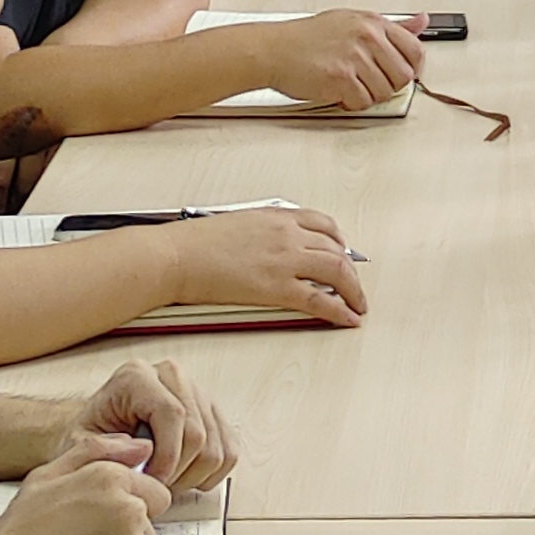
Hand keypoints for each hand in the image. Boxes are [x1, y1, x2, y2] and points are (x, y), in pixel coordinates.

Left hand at [54, 355, 233, 497]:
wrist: (96, 429)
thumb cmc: (88, 436)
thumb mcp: (80, 443)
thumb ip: (103, 449)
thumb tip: (144, 453)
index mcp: (137, 376)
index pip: (172, 413)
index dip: (167, 457)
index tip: (152, 484)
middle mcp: (172, 377)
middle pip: (198, 433)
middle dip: (177, 473)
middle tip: (155, 490)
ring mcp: (197, 392)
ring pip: (217, 446)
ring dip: (193, 477)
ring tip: (165, 484)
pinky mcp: (212, 413)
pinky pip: (229, 450)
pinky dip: (210, 474)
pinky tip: (184, 477)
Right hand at [177, 204, 366, 324]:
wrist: (176, 256)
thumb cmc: (194, 243)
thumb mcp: (237, 223)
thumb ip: (262, 231)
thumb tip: (270, 245)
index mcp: (277, 216)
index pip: (324, 224)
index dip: (340, 242)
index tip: (343, 252)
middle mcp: (288, 234)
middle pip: (336, 249)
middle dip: (351, 269)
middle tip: (354, 285)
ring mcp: (285, 260)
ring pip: (337, 272)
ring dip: (353, 290)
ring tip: (358, 304)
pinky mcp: (277, 288)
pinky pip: (320, 299)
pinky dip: (340, 310)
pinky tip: (348, 318)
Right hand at [252, 7, 424, 108]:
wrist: (273, 49)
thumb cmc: (307, 37)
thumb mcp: (352, 21)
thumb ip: (391, 27)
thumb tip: (422, 21)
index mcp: (373, 22)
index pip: (415, 49)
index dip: (412, 68)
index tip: (401, 74)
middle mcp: (367, 37)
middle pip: (403, 76)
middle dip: (388, 85)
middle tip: (367, 81)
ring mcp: (354, 57)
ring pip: (384, 92)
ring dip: (367, 95)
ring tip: (349, 84)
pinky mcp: (341, 78)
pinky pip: (362, 102)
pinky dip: (351, 103)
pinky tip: (338, 92)